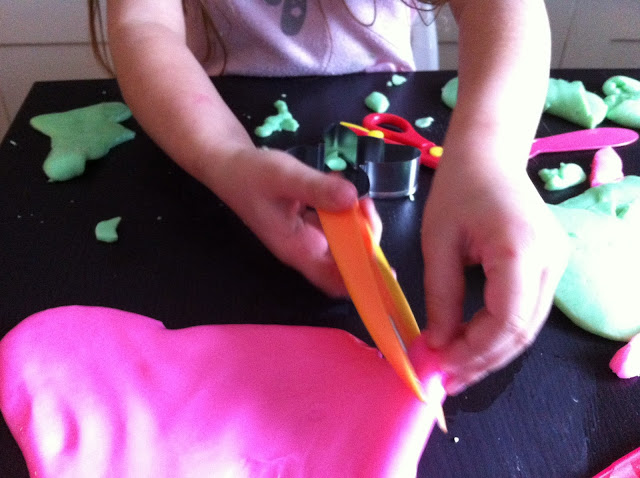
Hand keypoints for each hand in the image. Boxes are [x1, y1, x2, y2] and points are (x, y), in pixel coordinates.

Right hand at [213, 146, 381, 296]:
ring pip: (343, 243)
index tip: (385, 265)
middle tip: (365, 205)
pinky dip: (345, 212)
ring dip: (357, 223)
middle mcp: (304, 249)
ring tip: (358, 195)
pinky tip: (343, 189)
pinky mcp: (308, 224)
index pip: (335, 280)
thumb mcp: (285, 176)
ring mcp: (307, 237)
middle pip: (346, 262)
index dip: (362, 279)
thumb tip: (353, 199)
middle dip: (365, 239)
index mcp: (298, 249)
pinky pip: (336, 226)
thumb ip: (318, 189)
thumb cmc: (252, 174)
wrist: (228, 165)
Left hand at [420, 158, 568, 394]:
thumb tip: (438, 344)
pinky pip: (526, 310)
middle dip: (482, 361)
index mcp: (521, 251)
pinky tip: (471, 342)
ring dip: (490, 351)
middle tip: (446, 379)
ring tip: (454, 368)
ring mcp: (556, 264)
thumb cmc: (458, 190)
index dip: (474, 351)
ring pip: (527, 327)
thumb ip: (441, 296)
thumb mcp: (438, 243)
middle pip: (521, 332)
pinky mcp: (550, 266)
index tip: (440, 367)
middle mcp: (550, 262)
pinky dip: (498, 332)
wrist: (489, 157)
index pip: (507, 321)